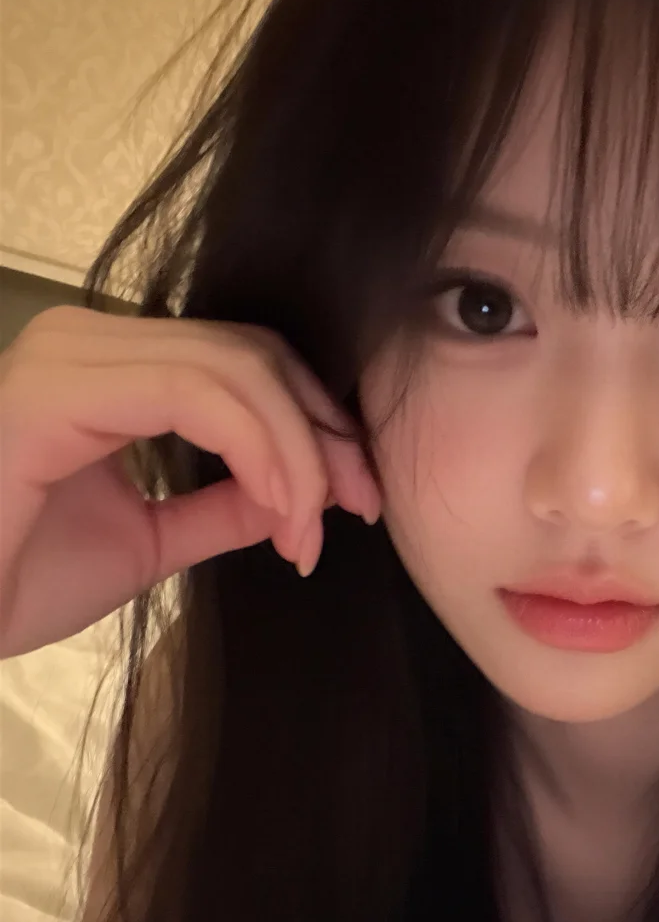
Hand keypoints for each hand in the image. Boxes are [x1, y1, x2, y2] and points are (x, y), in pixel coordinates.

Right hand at [0, 305, 380, 658]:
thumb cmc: (14, 580)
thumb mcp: (147, 541)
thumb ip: (219, 506)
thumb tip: (297, 493)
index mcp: (105, 367)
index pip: (242, 362)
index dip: (313, 422)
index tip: (356, 499)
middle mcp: (88, 341)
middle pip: (253, 354)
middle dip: (322, 433)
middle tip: (360, 508)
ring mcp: (70, 354)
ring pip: (238, 368)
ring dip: (299, 451)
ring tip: (313, 527)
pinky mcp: (59, 386)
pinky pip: (197, 394)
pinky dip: (262, 449)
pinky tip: (284, 511)